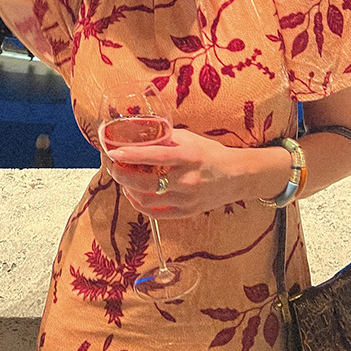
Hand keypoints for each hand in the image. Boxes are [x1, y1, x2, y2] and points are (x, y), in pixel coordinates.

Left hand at [105, 128, 245, 219]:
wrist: (236, 176)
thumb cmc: (210, 153)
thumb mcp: (189, 139)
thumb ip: (165, 139)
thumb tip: (139, 136)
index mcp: (188, 157)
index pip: (156, 157)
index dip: (133, 155)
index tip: (115, 153)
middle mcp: (187, 180)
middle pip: (146, 183)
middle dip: (123, 176)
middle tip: (113, 167)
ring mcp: (187, 199)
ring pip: (148, 200)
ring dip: (129, 190)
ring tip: (123, 180)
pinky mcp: (187, 212)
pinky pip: (157, 214)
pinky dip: (140, 205)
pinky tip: (134, 195)